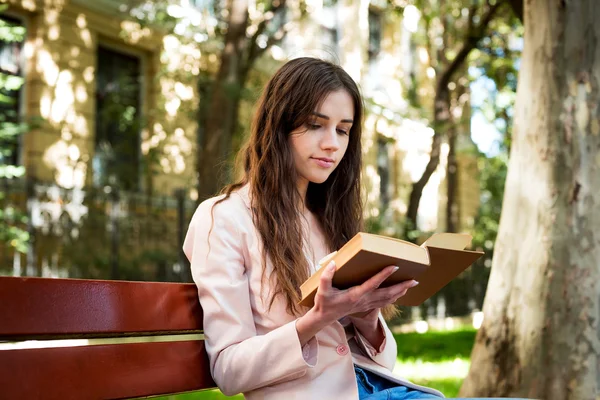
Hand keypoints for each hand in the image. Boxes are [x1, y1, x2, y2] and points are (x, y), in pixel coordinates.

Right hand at [295, 261, 417, 345]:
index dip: (384, 275)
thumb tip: (333, 263)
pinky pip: (384, 302)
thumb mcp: (322, 290)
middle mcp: (364, 300)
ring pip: (387, 299)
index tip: (394, 267)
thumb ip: (326, 276)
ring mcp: (366, 304)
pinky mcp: (366, 306)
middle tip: (414, 280)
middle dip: (401, 286)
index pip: (373, 284)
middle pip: (387, 293)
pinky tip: (400, 293)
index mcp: (355, 295)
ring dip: (401, 292)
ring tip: (411, 284)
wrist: (325, 317)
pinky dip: (394, 297)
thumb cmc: (324, 302)